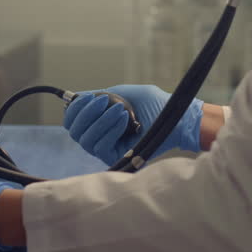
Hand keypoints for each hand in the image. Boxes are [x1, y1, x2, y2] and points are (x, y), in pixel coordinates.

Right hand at [63, 85, 202, 165]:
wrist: (178, 117)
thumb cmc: (156, 104)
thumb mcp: (125, 93)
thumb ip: (101, 95)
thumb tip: (77, 98)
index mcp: (99, 121)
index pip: (73, 121)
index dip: (74, 109)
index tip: (85, 97)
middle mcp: (99, 136)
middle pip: (74, 131)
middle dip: (85, 113)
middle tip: (104, 101)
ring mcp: (107, 148)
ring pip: (86, 139)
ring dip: (100, 121)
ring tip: (120, 110)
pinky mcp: (116, 158)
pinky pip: (100, 146)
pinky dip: (109, 130)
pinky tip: (124, 119)